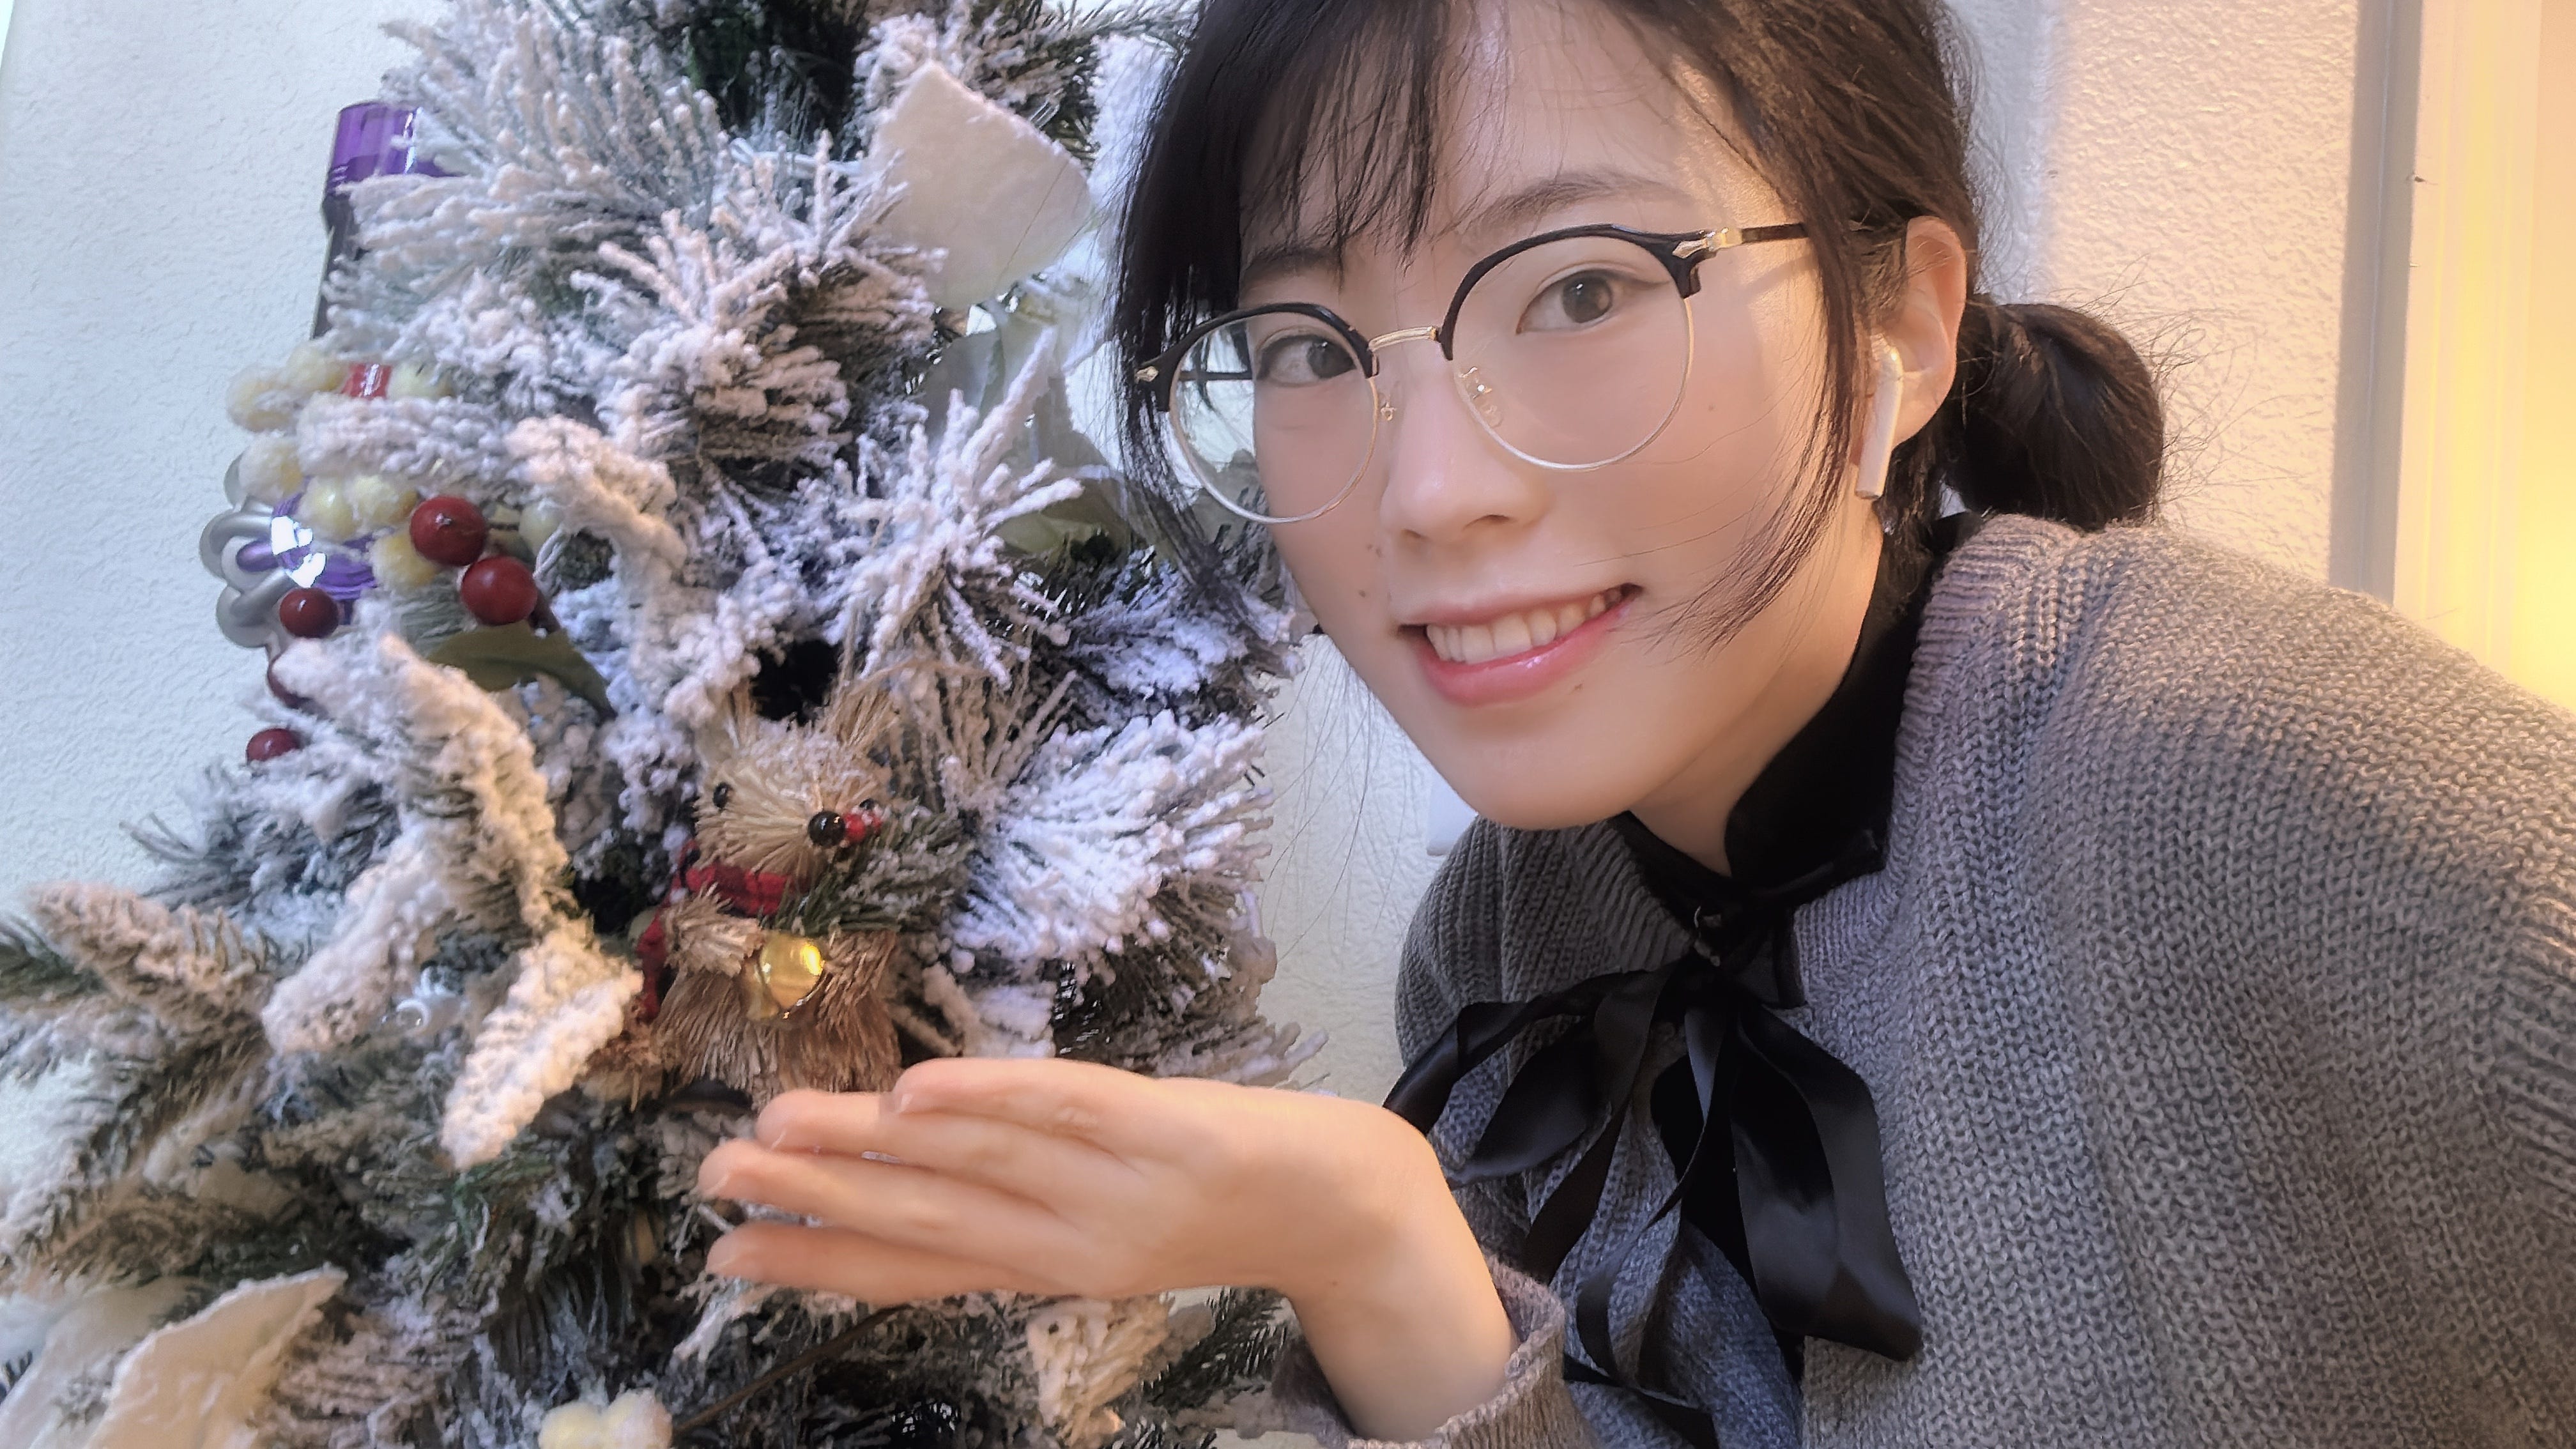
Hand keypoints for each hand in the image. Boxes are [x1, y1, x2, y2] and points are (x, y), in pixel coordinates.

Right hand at [696, 1057, 1514, 1437]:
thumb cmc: (1213, 1205)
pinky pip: (1068, 1108)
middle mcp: (1071, 1239)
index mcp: (1048, 1265)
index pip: (916, 1269)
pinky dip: (991, 1099)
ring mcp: (1119, 1187)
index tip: (725, 1256)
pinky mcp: (1169, 1131)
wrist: (1349, 1207)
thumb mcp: (1106, 1228)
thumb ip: (1014, 1210)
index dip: (819, 1263)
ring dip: (872, 1147)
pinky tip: (917, 1093)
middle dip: (815, 1199)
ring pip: (977, 1163)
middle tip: (719, 1177)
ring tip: (781, 1128)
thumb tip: (909, 1162)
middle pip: (926, 1217)